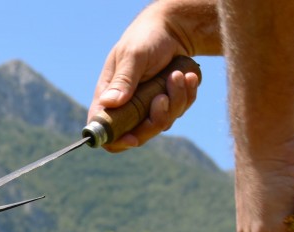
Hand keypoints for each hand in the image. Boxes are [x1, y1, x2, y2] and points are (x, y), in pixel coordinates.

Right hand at [88, 5, 200, 152]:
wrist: (174, 29)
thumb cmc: (147, 37)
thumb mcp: (134, 55)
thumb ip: (123, 79)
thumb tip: (109, 103)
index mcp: (110, 98)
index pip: (105, 131)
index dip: (116, 141)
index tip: (133, 138)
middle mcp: (127, 107)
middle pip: (138, 136)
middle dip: (155, 119)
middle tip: (162, 96)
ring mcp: (148, 108)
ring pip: (162, 124)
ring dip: (175, 101)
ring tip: (177, 75)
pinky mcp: (168, 105)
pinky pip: (179, 112)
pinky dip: (187, 96)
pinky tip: (187, 76)